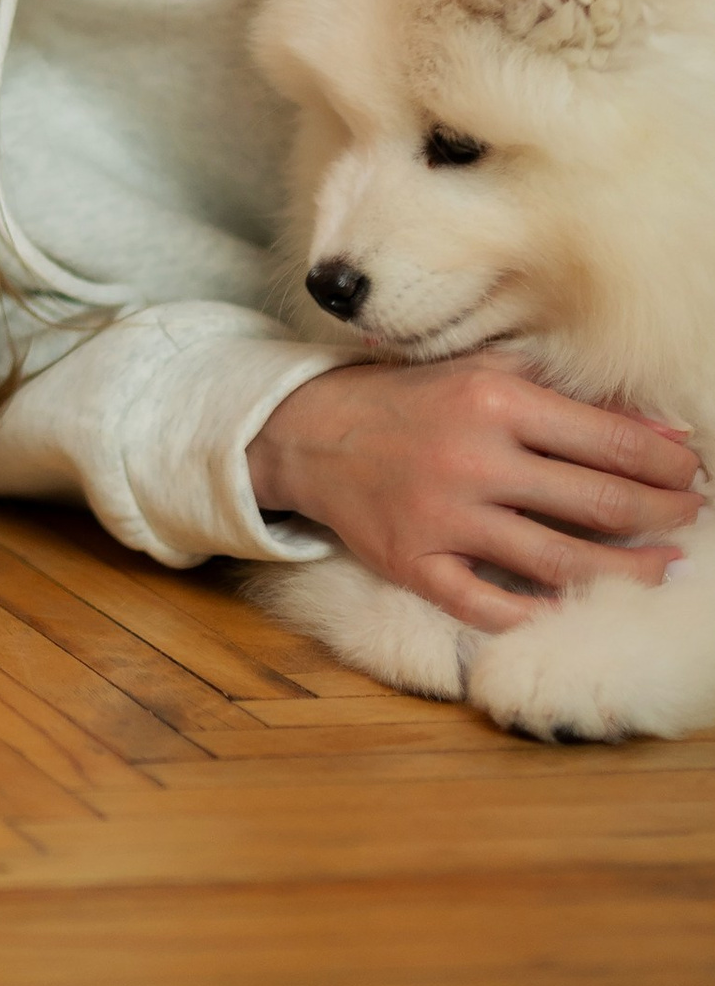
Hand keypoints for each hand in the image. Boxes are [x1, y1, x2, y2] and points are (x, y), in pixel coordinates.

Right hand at [249, 356, 705, 630]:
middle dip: (661, 513)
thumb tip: (656, 430)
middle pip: (596, 502)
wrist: (308, 432)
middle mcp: (469, 458)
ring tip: (665, 568)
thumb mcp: (478, 371)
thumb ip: (561, 392)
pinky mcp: (414, 564)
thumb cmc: (408, 400)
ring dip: (628, 571)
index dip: (663, 461)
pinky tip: (576, 607)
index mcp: (490, 399)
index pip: (605, 438)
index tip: (691, 470)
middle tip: (693, 516)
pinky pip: (490, 606)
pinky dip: (539, 614)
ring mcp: (441, 517)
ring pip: (560, 564)